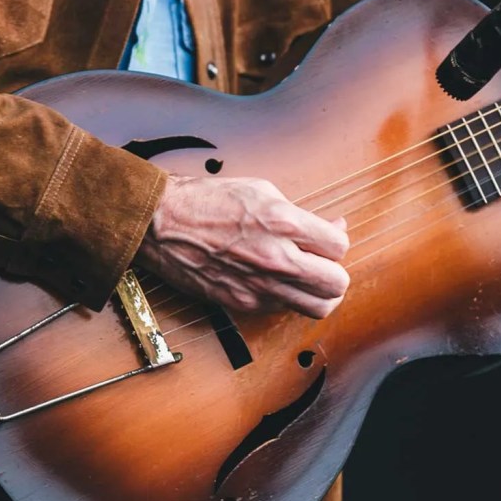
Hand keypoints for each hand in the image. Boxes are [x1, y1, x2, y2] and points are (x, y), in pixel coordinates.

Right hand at [137, 175, 349, 318]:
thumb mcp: (262, 191)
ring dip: (318, 294)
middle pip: (336, 284)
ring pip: (317, 308)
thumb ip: (302, 215)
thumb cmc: (207, 201)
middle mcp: (276, 258)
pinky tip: (275, 281)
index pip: (339, 247)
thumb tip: (334, 227)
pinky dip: (286, 298)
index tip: (326, 239)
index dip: (335, 242)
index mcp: (283, 223)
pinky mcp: (242, 303)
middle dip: (335, 273)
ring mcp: (259, 285)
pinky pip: (282, 309)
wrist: (161, 223)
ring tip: (307, 280)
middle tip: (324, 265)